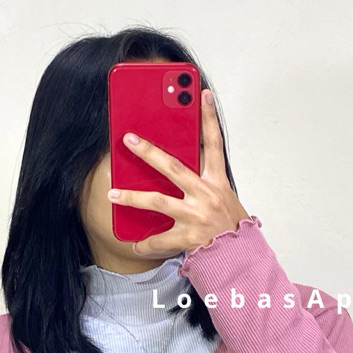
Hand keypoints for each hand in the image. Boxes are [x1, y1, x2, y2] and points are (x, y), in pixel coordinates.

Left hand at [107, 88, 251, 258]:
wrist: (239, 257)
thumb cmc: (230, 227)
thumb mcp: (223, 198)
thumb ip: (203, 181)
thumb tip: (177, 170)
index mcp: (217, 181)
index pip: (214, 143)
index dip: (208, 117)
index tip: (201, 93)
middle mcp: (206, 195)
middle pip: (172, 167)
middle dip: (148, 151)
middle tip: (129, 139)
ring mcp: (196, 215)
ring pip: (157, 201)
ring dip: (132, 197)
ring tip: (112, 195)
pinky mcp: (188, 237)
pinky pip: (159, 240)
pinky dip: (145, 243)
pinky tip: (134, 244)